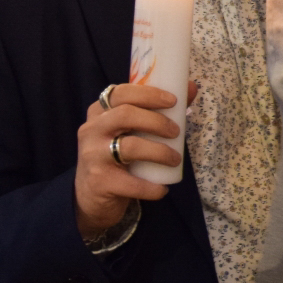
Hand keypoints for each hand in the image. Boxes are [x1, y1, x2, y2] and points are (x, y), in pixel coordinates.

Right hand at [74, 83, 180, 239]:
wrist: (90, 195)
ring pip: (130, 147)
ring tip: (175, 159)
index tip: (172, 101)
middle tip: (176, 131)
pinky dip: (151, 187)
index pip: (121, 93)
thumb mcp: (129, 130)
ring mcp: (92, 156)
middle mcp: (92, 130)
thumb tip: (192, 87)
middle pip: (125, 114)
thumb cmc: (116, 154)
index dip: (148, 94)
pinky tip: (162, 189)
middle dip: (156, 121)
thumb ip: (157, 109)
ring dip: (160, 152)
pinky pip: (131, 183)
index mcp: (99, 111)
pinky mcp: (99, 182)